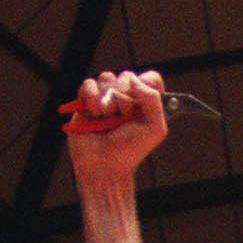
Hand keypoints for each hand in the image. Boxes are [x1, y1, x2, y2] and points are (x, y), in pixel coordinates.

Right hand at [64, 69, 169, 184]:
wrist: (103, 166)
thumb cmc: (130, 151)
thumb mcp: (155, 128)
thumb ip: (153, 99)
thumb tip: (133, 80)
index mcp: (145, 103)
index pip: (150, 78)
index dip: (146, 85)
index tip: (141, 104)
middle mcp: (127, 98)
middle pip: (127, 76)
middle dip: (124, 98)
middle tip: (122, 117)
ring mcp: (106, 98)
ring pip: (106, 78)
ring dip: (107, 100)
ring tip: (105, 118)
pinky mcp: (87, 101)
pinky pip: (88, 84)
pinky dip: (90, 97)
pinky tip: (93, 113)